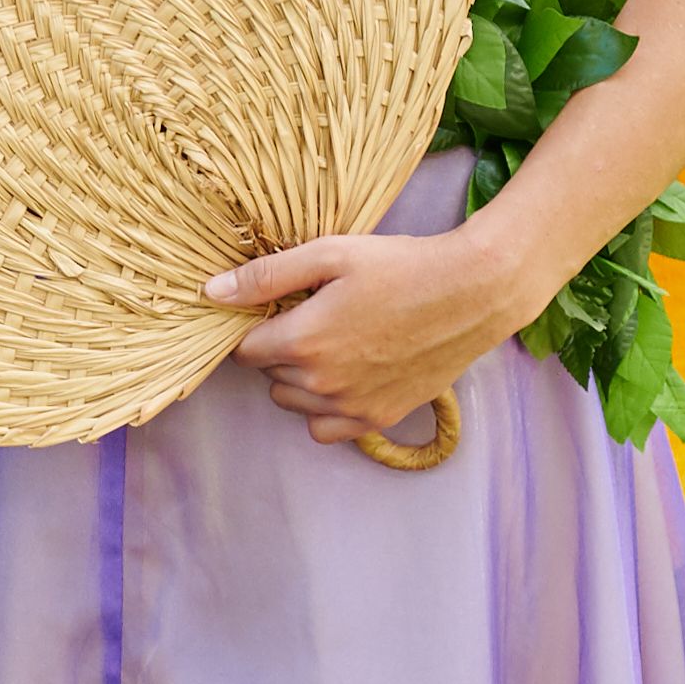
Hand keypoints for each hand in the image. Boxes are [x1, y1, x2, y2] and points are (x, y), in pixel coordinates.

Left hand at [208, 214, 558, 464]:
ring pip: (294, 403)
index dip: (256, 327)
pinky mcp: (380, 418)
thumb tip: (211, 293)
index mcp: (304, 341)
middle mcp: (323, 383)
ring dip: (300, 379)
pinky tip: (345, 376)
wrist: (473, 292)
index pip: (245, 351)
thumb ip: (266, 277)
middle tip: (314, 318)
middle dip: (280, 349)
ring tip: (333, 344)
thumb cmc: (402, 266)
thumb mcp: (330, 255)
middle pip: (269, 376)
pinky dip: (325, 409)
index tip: (280, 309)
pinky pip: (326, 429)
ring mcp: (352, 406)